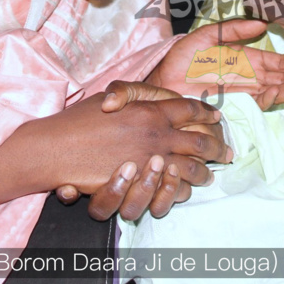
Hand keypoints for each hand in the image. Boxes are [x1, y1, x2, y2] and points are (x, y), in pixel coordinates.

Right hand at [0, 83, 228, 223]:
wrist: (56, 147)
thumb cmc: (79, 120)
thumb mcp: (109, 94)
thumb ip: (135, 93)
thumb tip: (161, 99)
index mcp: (151, 109)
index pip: (189, 109)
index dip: (205, 114)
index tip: (216, 117)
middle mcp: (157, 133)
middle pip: (199, 141)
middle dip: (216, 147)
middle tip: (227, 151)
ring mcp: (151, 158)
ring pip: (190, 168)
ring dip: (203, 172)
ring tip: (209, 175)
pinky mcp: (142, 182)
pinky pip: (172, 189)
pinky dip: (182, 190)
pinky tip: (185, 190)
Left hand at [146, 20, 283, 109]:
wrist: (163, 82)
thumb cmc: (181, 58)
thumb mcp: (206, 36)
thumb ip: (233, 29)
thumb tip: (262, 24)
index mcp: (244, 59)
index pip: (274, 60)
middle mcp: (248, 77)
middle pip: (279, 76)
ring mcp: (244, 93)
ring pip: (274, 90)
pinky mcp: (236, 107)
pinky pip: (259, 103)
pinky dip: (274, 98)